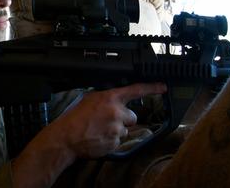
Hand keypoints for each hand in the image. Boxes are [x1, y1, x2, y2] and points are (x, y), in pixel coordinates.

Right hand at [11, 83, 166, 187]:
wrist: (66, 137)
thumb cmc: (73, 118)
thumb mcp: (88, 98)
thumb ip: (105, 98)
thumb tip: (112, 99)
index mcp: (109, 98)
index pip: (135, 90)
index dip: (151, 88)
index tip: (163, 87)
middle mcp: (116, 112)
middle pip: (132, 116)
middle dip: (123, 119)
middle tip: (107, 121)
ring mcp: (117, 128)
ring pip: (125, 129)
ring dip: (116, 130)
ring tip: (99, 130)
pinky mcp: (115, 142)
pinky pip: (119, 141)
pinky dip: (111, 140)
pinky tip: (98, 137)